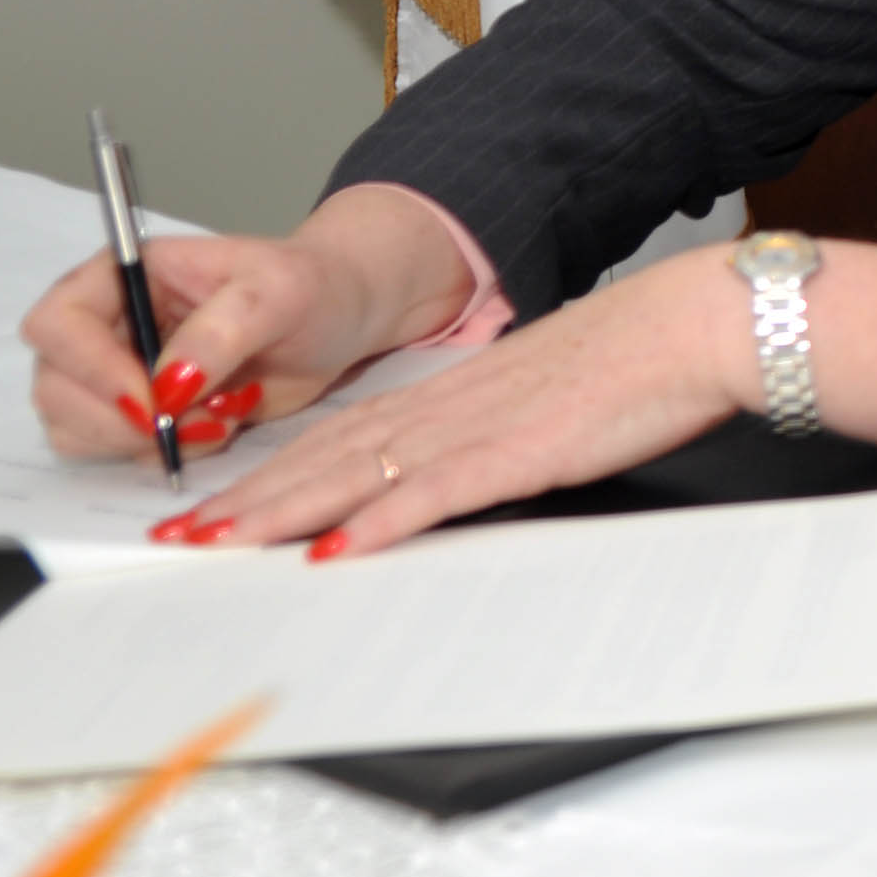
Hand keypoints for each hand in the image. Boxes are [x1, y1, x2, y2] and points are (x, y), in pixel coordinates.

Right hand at [21, 187, 474, 461]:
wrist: (341, 317)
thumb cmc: (310, 287)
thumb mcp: (277, 293)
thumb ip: (220, 332)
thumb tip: (167, 385)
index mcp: (122, 275)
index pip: (57, 324)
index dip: (91, 370)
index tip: (153, 402)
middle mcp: (105, 323)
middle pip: (55, 387)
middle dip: (120, 421)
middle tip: (199, 421)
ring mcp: (116, 371)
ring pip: (76, 427)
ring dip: (144, 441)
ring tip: (221, 415)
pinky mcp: (142, 412)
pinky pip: (117, 451)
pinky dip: (164, 453)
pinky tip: (219, 426)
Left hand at [152, 247, 763, 557]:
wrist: (694, 325)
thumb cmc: (645, 360)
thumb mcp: (557, 397)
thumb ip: (508, 430)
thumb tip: (482, 465)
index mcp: (458, 393)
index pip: (344, 437)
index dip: (276, 471)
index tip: (224, 501)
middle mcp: (450, 407)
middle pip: (327, 456)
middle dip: (248, 498)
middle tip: (181, 535)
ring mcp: (476, 428)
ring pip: (355, 473)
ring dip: (280, 512)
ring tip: (217, 544)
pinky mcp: (516, 451)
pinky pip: (429, 494)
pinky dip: (374, 524)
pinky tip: (331, 552)